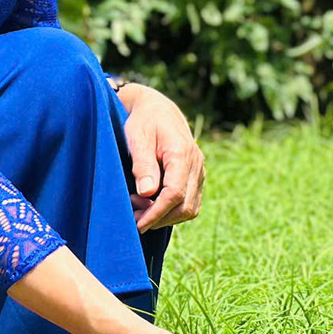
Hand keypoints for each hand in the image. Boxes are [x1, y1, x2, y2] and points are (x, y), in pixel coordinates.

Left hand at [119, 84, 204, 230]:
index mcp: (182, 154)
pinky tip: (152, 203)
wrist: (158, 109)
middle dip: (159, 218)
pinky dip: (173, 210)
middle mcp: (196, 164)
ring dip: (166, 216)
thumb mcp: (138, 138)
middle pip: (185, 205)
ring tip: (140, 207)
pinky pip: (190, 202)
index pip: (175, 194)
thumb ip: (143, 165)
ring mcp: (198, 170)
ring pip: (190, 208)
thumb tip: (147, 192)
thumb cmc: (144, 122)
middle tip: (134, 215)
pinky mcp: (195, 175)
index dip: (157, 213)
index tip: (138, 224)